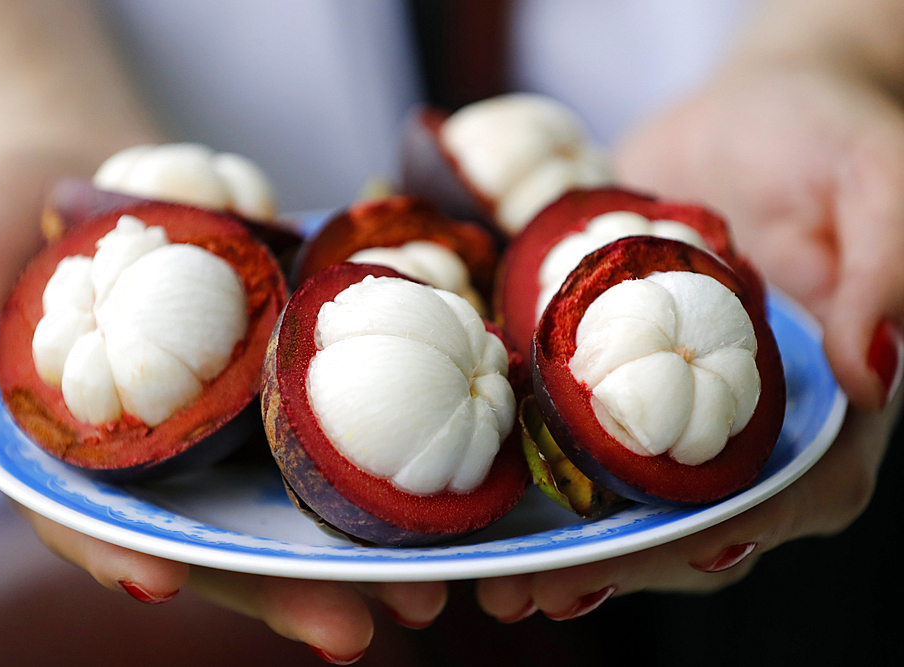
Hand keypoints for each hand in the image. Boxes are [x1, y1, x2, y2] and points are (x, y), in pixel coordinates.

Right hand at [0, 147, 445, 661]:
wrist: (86, 173)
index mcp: (74, 456)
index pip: (93, 518)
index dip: (122, 553)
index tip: (158, 584)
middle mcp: (163, 454)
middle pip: (220, 532)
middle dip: (283, 585)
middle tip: (352, 629)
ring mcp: (228, 418)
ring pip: (293, 491)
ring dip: (356, 541)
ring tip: (426, 584)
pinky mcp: (280, 371)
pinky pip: (333, 411)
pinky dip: (382, 442)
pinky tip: (441, 473)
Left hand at [478, 57, 903, 620]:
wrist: (753, 111)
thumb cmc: (828, 137)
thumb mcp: (878, 182)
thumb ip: (886, 273)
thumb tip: (877, 370)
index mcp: (829, 411)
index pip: (776, 501)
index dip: (705, 542)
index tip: (628, 569)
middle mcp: (752, 426)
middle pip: (688, 521)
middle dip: (612, 565)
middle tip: (530, 594)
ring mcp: (682, 406)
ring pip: (626, 494)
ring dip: (561, 542)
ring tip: (491, 577)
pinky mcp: (623, 372)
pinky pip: (581, 429)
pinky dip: (537, 464)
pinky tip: (486, 490)